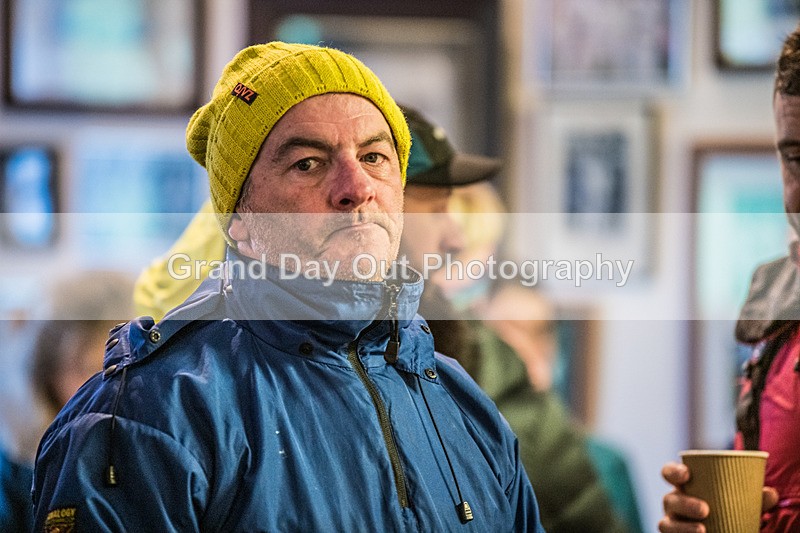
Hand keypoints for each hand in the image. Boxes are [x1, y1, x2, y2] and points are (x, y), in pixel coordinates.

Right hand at [657, 462, 779, 532]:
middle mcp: (674, 503)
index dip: (673, 472)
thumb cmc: (729, 510)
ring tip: (703, 530)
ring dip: (683, 527)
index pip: (669, 473)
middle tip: (705, 509)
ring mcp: (673, 523)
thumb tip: (770, 493)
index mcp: (685, 486)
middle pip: (669, 500)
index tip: (687, 474)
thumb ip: (754, 498)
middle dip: (684, 503)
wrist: (726, 529)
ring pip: (666, 523)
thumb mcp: (740, 502)